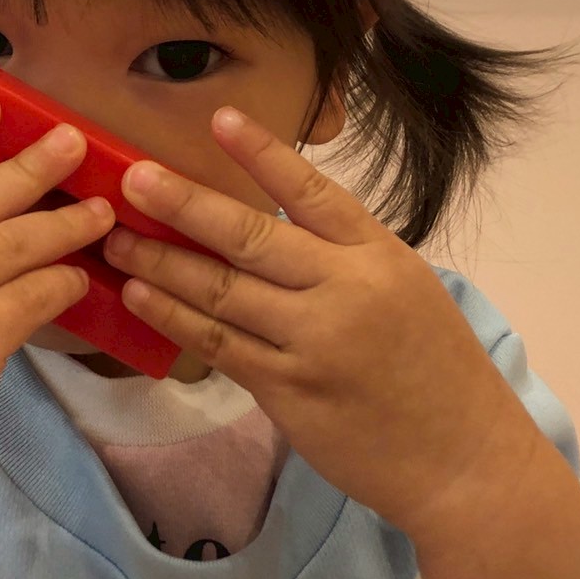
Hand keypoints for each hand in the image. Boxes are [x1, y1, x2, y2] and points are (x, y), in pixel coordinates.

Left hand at [105, 107, 537, 544]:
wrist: (463, 460)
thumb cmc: (437, 369)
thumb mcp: (408, 290)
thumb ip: (344, 258)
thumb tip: (269, 226)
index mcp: (379, 255)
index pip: (312, 192)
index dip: (262, 153)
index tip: (217, 118)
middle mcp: (345, 289)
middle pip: (251, 237)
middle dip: (185, 204)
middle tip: (133, 179)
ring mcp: (313, 343)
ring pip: (222, 291)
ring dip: (163, 262)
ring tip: (116, 240)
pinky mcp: (289, 392)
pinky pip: (219, 346)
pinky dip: (175, 318)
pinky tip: (142, 297)